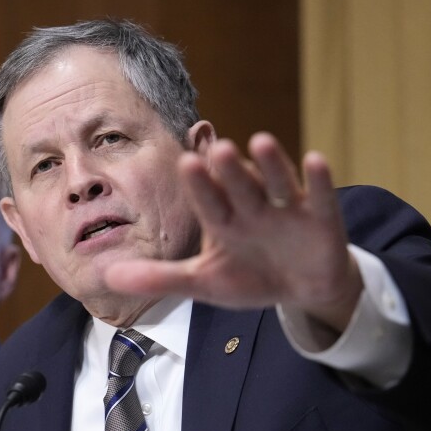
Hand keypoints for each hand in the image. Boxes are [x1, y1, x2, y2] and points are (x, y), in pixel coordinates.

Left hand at [104, 132, 362, 331]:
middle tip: (216, 149)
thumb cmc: (249, 277)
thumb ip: (160, 278)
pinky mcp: (322, 218)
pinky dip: (320, 181)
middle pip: (240, 186)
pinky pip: (321, 197)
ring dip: (271, 164)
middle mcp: (254, 207)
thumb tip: (107, 277)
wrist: (301, 288)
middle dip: (229, 171)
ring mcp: (288, 209)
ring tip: (260, 142)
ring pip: (278, 183)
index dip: (200, 185)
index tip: (186, 163)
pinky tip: (316, 160)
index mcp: (224, 220)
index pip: (208, 202)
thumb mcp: (204, 282)